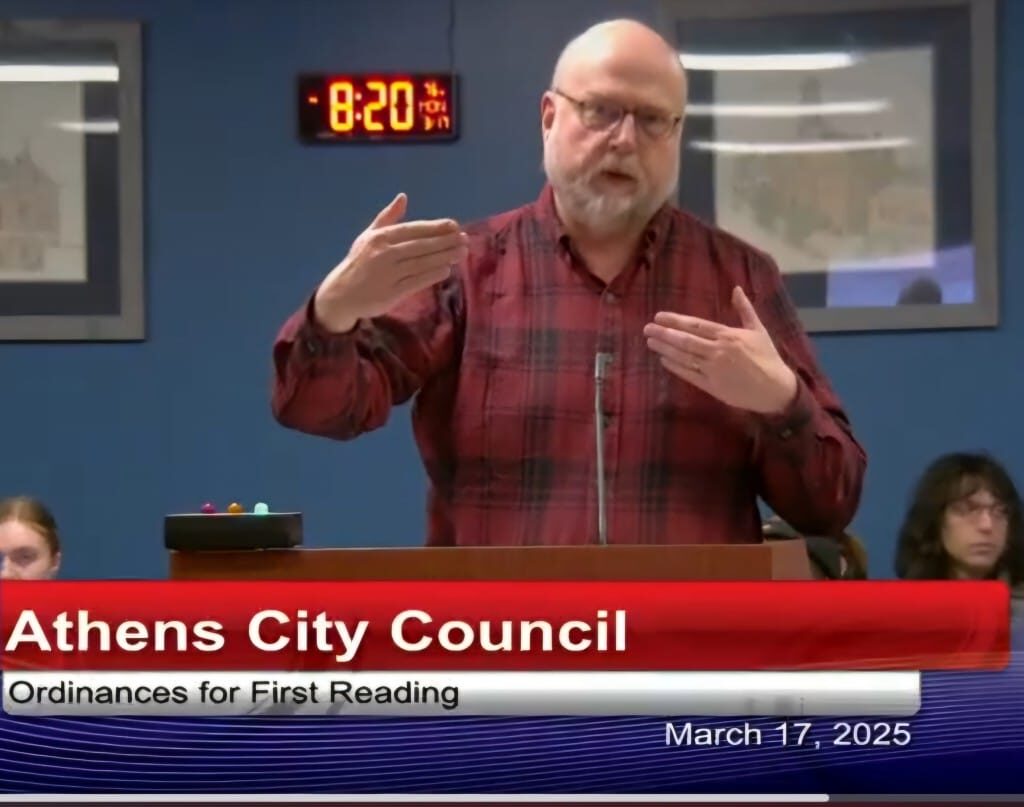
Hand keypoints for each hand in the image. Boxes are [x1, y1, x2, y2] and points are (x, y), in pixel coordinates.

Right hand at [313, 193, 468, 331]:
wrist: (342, 294)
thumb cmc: (359, 262)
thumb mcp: (368, 236)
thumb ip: (387, 217)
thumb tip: (403, 197)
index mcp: (380, 237)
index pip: (413, 230)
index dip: (435, 227)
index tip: (454, 226)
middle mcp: (384, 254)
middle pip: (421, 246)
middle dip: (445, 242)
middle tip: (465, 239)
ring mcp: (388, 274)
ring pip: (422, 263)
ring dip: (444, 257)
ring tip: (461, 252)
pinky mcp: (391, 293)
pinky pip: (417, 282)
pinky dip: (432, 275)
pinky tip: (446, 269)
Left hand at [643, 286, 797, 414]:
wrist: (775, 389)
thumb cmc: (767, 357)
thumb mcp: (758, 330)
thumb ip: (745, 309)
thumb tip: (736, 289)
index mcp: (728, 336)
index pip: (697, 325)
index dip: (676, 321)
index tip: (659, 316)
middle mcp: (718, 351)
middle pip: (686, 341)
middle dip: (664, 334)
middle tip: (647, 329)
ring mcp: (713, 370)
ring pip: (684, 357)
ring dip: (665, 349)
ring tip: (650, 342)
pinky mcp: (712, 386)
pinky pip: (689, 375)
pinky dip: (675, 367)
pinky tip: (663, 360)